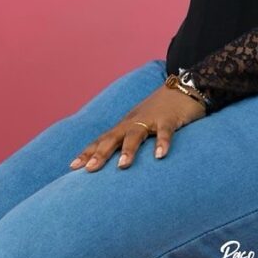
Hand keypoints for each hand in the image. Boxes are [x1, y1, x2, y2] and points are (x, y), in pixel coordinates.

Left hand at [68, 82, 205, 171]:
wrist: (185, 86)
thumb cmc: (161, 110)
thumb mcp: (141, 124)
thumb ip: (130, 140)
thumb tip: (116, 164)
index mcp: (125, 124)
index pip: (102, 139)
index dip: (88, 152)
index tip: (72, 167)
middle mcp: (134, 121)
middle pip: (113, 137)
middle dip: (100, 153)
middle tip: (89, 170)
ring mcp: (151, 119)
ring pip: (136, 134)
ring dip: (128, 149)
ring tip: (122, 165)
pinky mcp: (169, 119)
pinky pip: (165, 131)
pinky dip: (162, 142)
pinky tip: (160, 156)